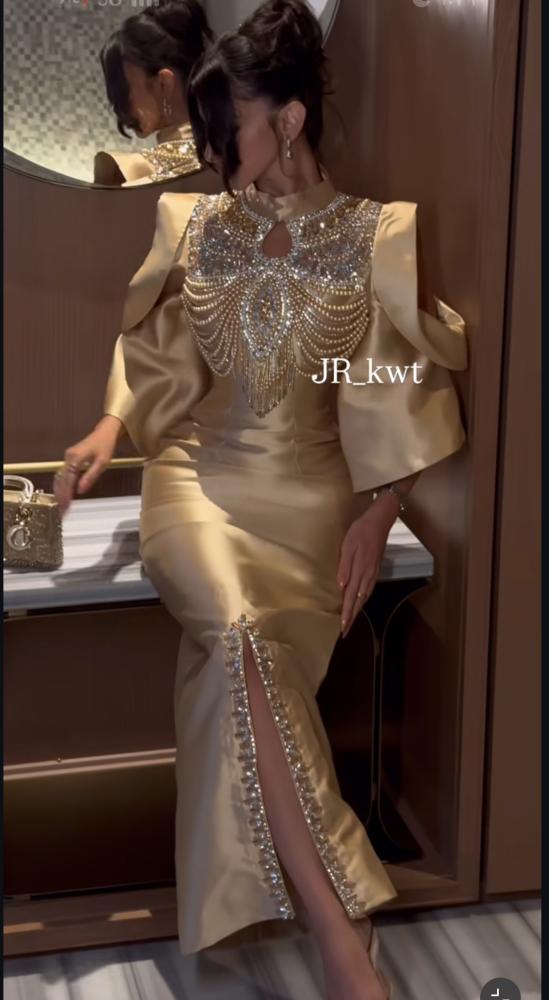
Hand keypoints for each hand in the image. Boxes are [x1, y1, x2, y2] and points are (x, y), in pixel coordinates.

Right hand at [53, 415, 122, 514]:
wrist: (104, 432)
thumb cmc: (105, 446)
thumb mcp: (102, 463)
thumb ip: (90, 477)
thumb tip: (80, 491)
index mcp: (75, 458)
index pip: (68, 480)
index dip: (66, 494)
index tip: (66, 506)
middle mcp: (68, 457)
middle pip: (61, 480)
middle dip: (61, 496)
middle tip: (62, 510)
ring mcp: (67, 457)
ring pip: (60, 478)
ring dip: (60, 492)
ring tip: (62, 506)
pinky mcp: (69, 459)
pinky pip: (63, 474)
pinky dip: (63, 485)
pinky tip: (64, 494)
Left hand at [337, 492, 399, 638]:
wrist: (380, 521)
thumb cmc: (360, 530)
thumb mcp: (348, 545)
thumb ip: (345, 566)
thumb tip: (341, 586)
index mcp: (360, 570)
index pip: (351, 597)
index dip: (347, 613)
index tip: (343, 627)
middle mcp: (367, 575)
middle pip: (359, 601)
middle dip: (352, 616)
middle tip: (346, 631)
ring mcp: (373, 572)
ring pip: (364, 597)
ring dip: (357, 610)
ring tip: (351, 620)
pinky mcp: (375, 569)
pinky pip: (368, 589)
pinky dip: (363, 599)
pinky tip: (359, 602)